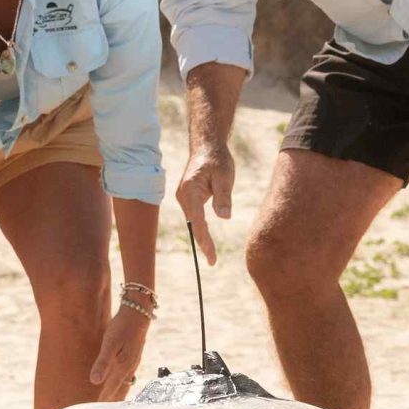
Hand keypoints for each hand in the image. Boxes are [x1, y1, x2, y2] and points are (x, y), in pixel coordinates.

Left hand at [87, 304, 151, 400]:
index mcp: (123, 366)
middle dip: (110, 401)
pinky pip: (126, 375)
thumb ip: (102, 363)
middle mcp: (130, 367)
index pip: (110, 389)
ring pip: (124, 383)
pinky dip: (120, 383)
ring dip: (116, 393)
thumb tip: (94, 382)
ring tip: (109, 403)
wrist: (139, 312)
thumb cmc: (122, 326)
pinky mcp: (133, 356)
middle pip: (119, 389)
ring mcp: (133, 362)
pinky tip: (118, 382)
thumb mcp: (110, 343)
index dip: (102, 401)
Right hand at [175, 139, 235, 264]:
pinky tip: (207, 240)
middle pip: (193, 225)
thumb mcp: (225, 176)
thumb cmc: (217, 159)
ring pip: (193, 221)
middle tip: (212, 261)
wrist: (207, 146)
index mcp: (190, 191)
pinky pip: (195, 216)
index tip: (212, 257)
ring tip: (211, 255)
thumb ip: (223, 196)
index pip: (198, 222)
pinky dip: (201, 227)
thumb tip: (224, 217)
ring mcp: (184, 197)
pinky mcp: (188, 198)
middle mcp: (183, 196)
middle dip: (203, 243)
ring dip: (202, 236)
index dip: (205, 241)